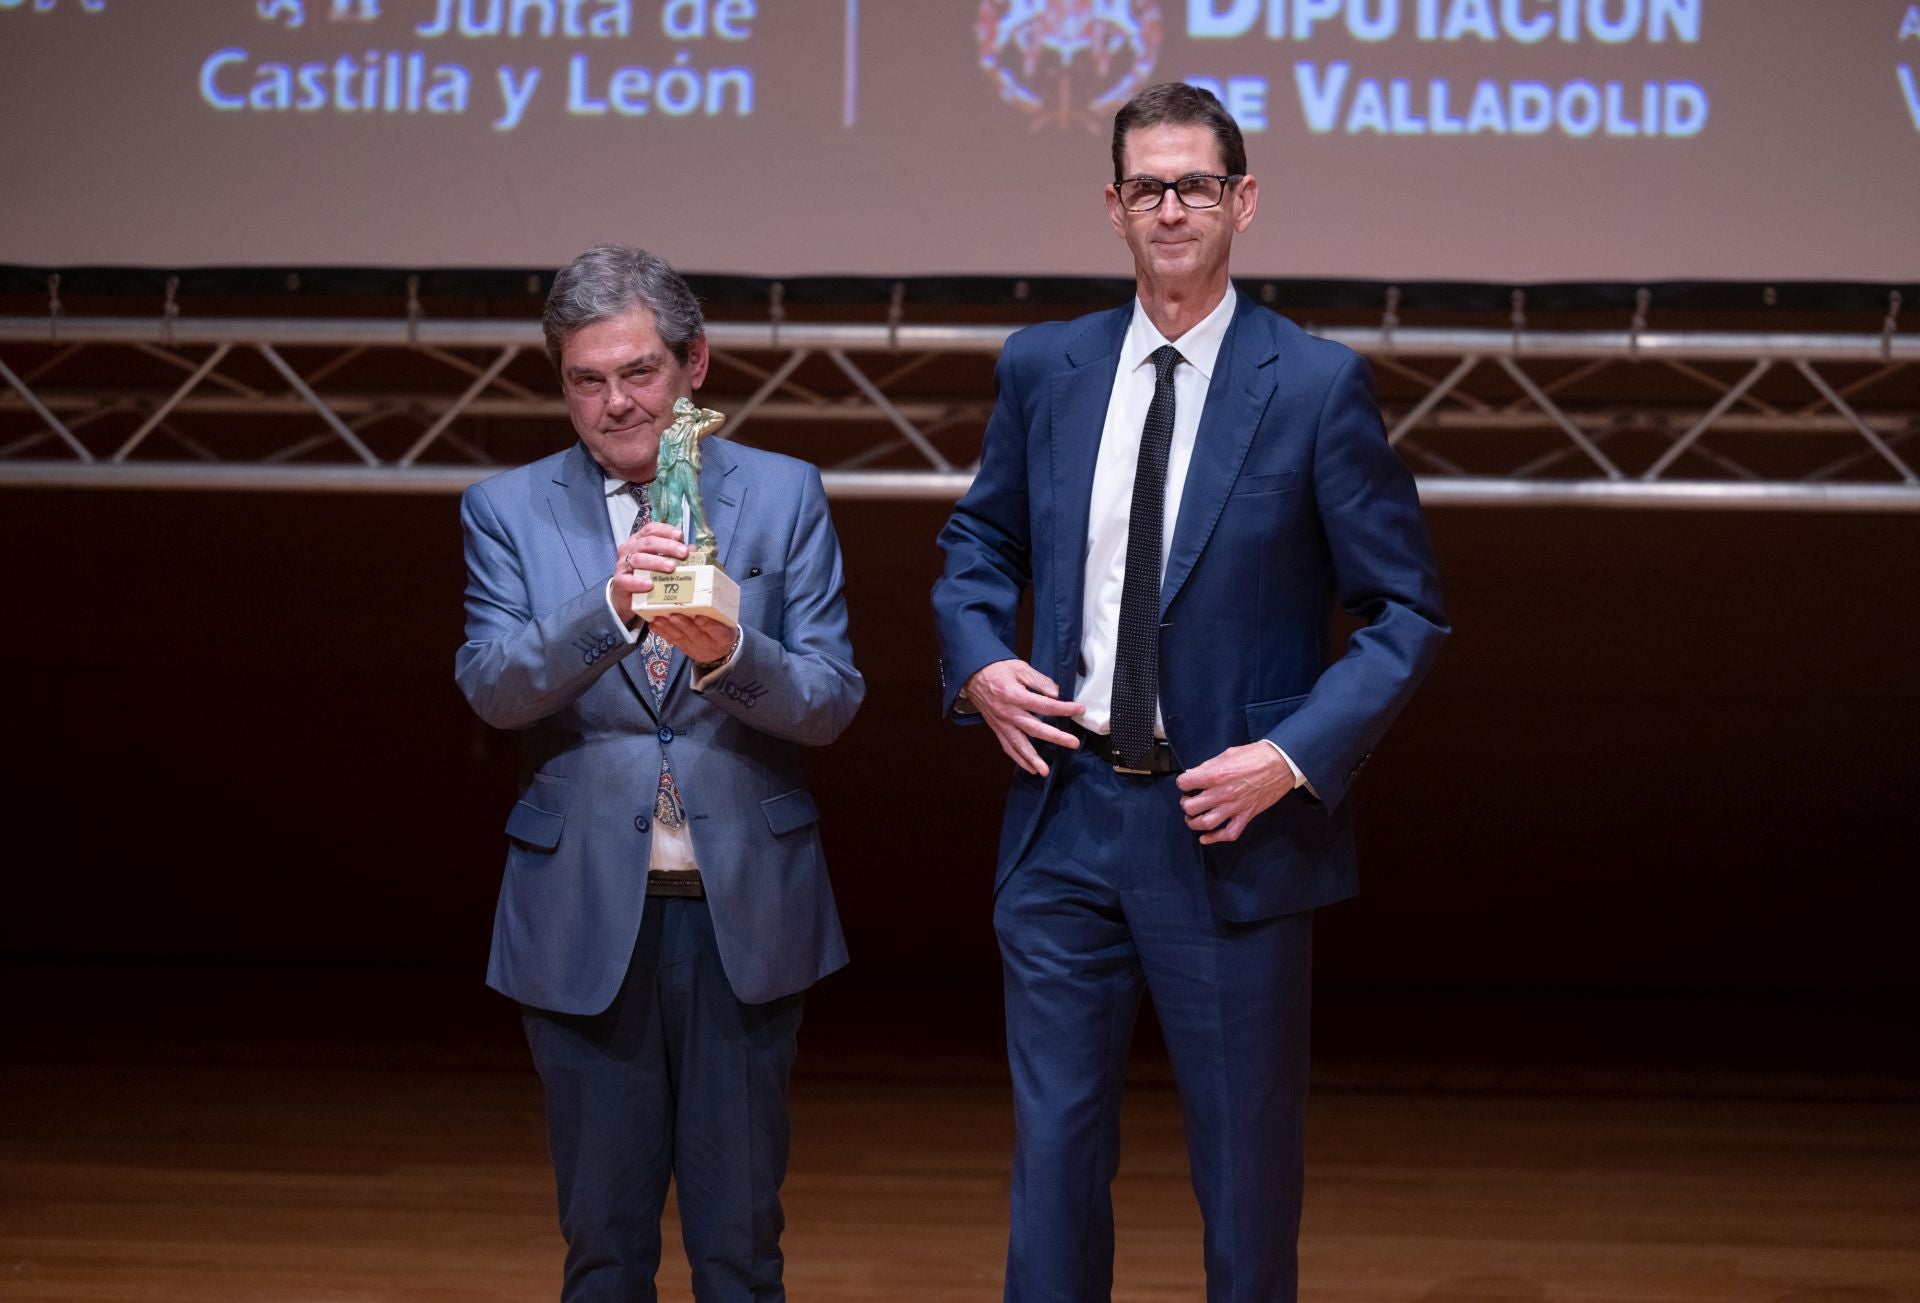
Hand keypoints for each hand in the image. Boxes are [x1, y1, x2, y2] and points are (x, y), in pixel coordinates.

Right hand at [611, 521, 688, 612]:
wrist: (627, 597)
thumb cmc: (646, 575)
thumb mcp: (661, 562)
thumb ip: (674, 555)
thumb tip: (693, 549)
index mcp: (639, 540)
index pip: (651, 529)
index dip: (665, 530)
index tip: (680, 535)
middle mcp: (629, 549)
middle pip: (647, 542)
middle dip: (667, 546)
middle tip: (684, 553)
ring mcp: (622, 565)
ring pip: (638, 559)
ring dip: (656, 562)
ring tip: (671, 568)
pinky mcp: (619, 582)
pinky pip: (627, 580)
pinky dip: (638, 582)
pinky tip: (650, 585)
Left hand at [646, 612, 735, 663]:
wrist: (720, 651)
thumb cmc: (722, 629)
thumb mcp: (727, 622)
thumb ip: (718, 609)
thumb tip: (708, 583)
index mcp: (722, 636)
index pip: (717, 631)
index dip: (708, 625)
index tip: (699, 617)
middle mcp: (708, 643)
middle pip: (695, 634)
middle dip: (683, 625)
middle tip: (674, 615)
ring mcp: (694, 647)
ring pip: (681, 638)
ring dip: (668, 628)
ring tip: (659, 619)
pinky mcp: (683, 648)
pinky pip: (672, 640)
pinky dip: (662, 633)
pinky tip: (654, 626)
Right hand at [963, 659, 1084, 776]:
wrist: (973, 674)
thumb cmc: (998, 669)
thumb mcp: (1021, 668)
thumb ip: (1040, 681)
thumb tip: (1057, 694)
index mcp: (1015, 696)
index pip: (1045, 705)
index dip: (1064, 708)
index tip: (1079, 709)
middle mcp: (1008, 713)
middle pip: (1035, 729)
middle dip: (1056, 737)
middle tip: (1074, 744)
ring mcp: (1001, 723)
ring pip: (1019, 744)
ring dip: (1032, 759)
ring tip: (1045, 772)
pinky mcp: (997, 729)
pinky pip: (1007, 747)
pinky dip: (1018, 759)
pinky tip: (1030, 769)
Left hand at [1175, 743, 1298, 844]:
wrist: (1282, 763)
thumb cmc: (1257, 756)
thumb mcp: (1228, 754)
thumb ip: (1208, 766)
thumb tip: (1194, 774)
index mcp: (1217, 774)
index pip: (1185, 783)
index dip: (1182, 783)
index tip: (1186, 783)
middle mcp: (1224, 793)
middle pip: (1191, 807)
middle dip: (1185, 803)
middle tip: (1188, 799)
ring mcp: (1235, 806)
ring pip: (1206, 823)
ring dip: (1194, 822)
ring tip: (1192, 817)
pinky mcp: (1247, 815)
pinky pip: (1229, 833)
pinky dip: (1215, 838)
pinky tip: (1206, 837)